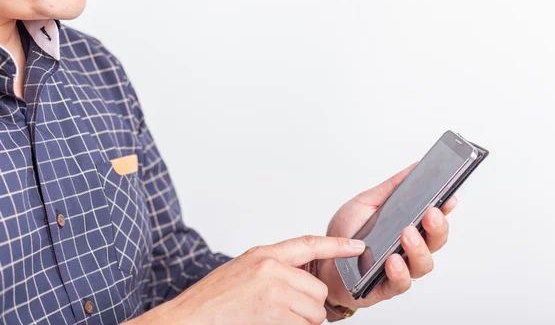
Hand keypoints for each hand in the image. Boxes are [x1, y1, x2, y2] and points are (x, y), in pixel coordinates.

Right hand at [127, 236, 365, 324]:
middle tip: (291, 313)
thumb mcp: (244, 271)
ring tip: (278, 319)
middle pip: (317, 288)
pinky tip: (273, 324)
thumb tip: (303, 280)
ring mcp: (273, 288)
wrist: (190, 318)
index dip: (336, 245)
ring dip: (304, 321)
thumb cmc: (214, 299)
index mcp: (264, 254)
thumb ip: (273, 268)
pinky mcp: (273, 310)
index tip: (357, 246)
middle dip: (311, 306)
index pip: (309, 243)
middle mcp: (271, 266)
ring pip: (314, 309)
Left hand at [318, 163, 457, 309]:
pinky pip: (401, 283)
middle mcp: (408, 248)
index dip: (445, 209)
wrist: (322, 260)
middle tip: (431, 214)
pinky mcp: (386, 287)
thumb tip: (414, 168)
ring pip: (424, 264)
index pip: (433, 218)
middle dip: (438, 227)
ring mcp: (400, 268)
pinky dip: (399, 272)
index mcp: (407, 226)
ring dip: (419, 249)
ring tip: (407, 234)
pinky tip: (392, 261)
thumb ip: (390, 188)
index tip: (449, 197)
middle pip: (436, 241)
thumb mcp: (365, 203)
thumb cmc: (345, 232)